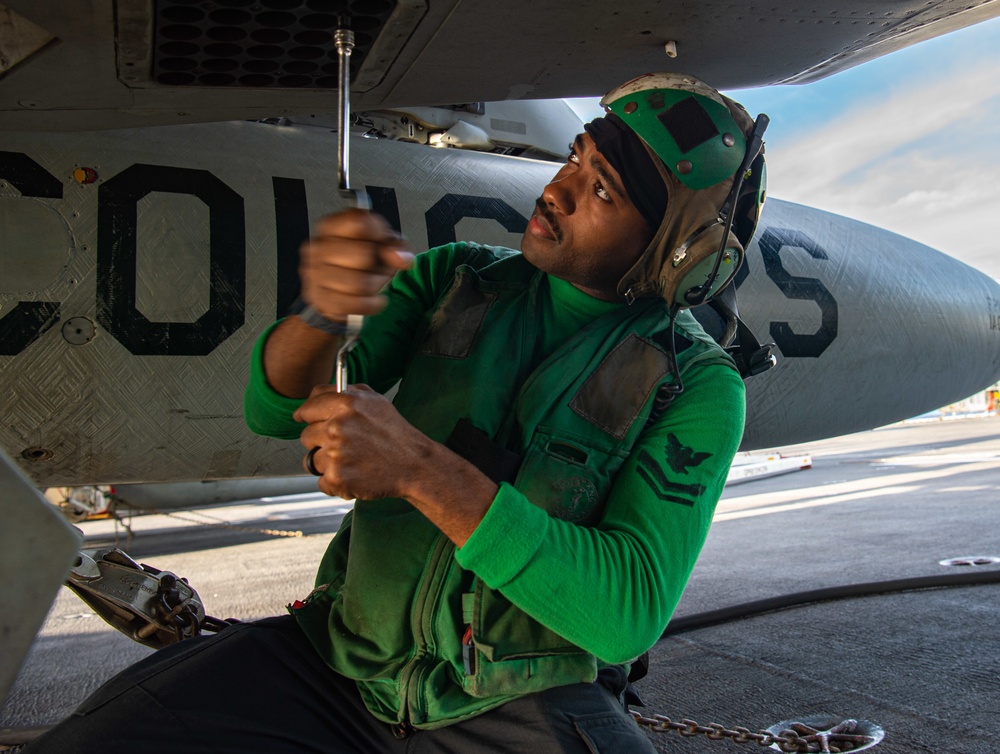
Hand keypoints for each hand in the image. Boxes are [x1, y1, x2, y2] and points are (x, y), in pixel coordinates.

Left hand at [294, 384, 498, 545]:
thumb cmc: (394, 433)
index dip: (307, 416)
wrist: (414, 464)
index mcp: (345, 404)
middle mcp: (338, 427)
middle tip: (343, 445)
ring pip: (313, 460)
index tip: (307, 421)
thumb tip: (316, 394)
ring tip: (353, 460)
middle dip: (320, 441)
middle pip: (306, 436)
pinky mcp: (337, 479)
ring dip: (328, 462)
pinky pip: (321, 482)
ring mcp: (336, 454)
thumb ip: (342, 392)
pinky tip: (354, 474)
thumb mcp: (373, 400)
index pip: (307, 409)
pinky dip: (335, 482)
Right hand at [299, 208, 412, 320]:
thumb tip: (401, 258)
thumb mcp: (382, 245)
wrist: (338, 293)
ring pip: (360, 284)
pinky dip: (372, 304)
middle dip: (378, 266)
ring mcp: (316, 274)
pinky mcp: (320, 300)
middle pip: (363, 255)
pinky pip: (357, 304)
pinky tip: (372, 298)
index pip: (359, 222)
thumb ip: (396, 246)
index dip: (378, 233)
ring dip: (375, 286)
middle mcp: (319, 247)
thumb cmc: (360, 263)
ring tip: (372, 283)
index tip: (381, 242)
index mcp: (331, 225)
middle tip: (376, 268)